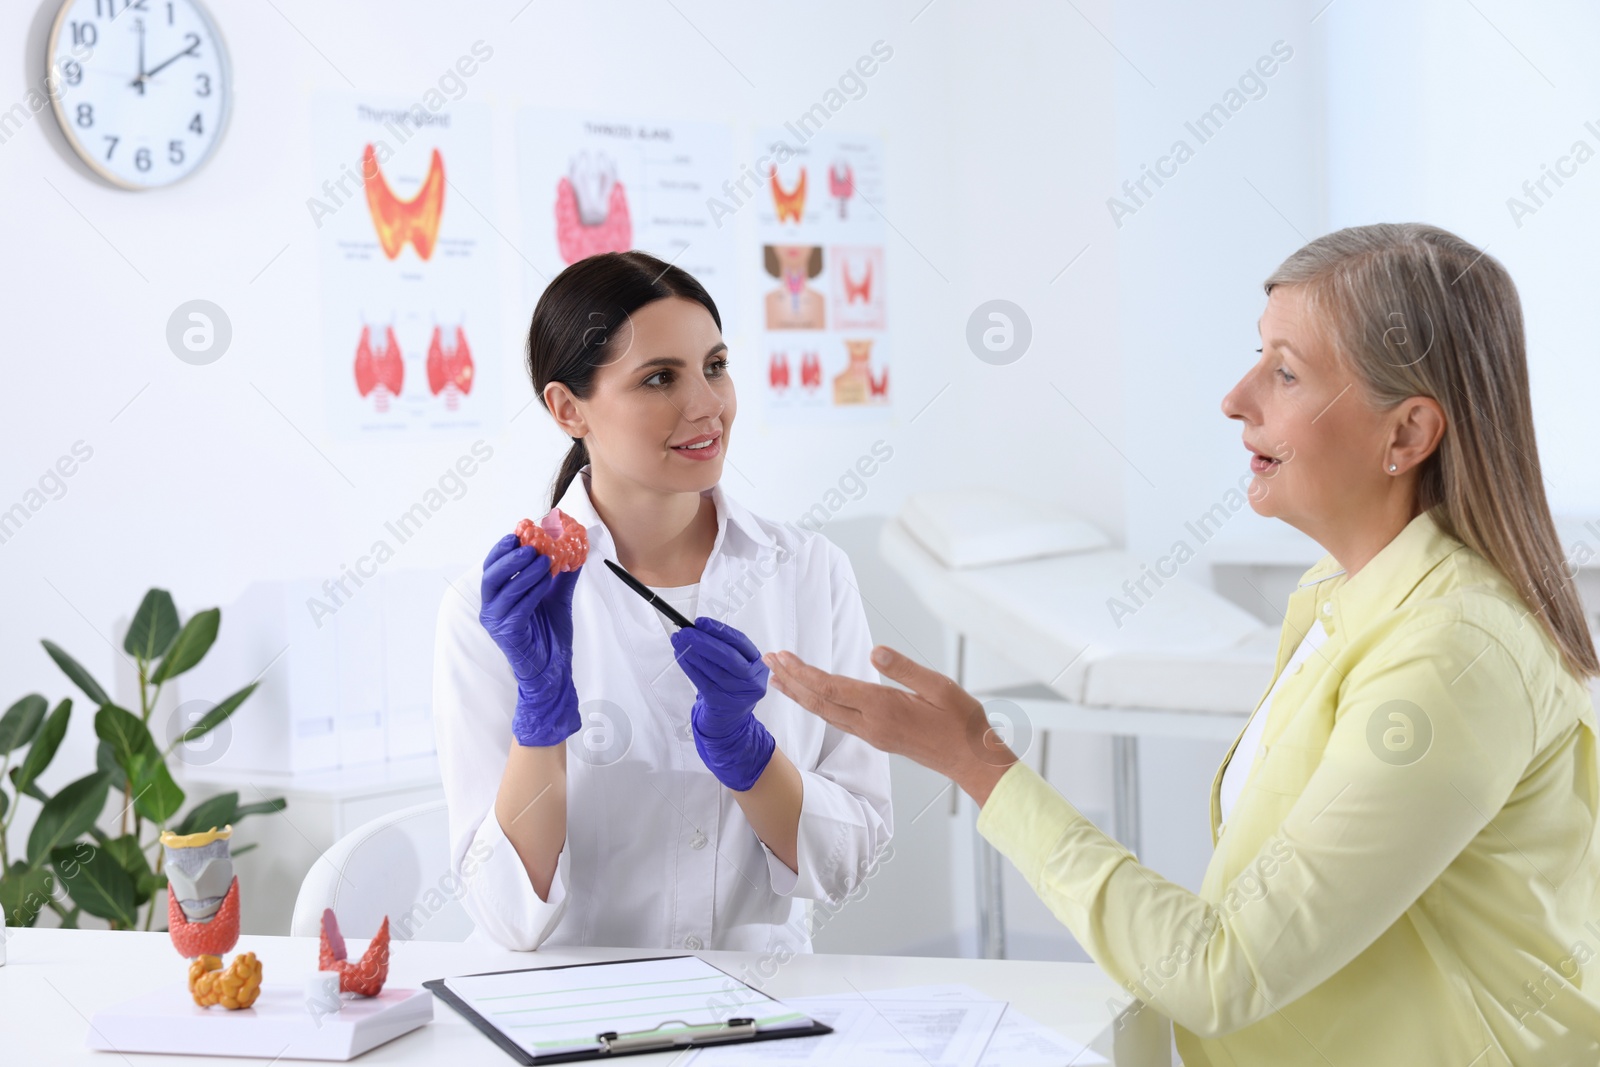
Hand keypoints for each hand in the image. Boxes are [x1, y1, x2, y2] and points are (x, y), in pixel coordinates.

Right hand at [478, 534, 582, 746]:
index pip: (493, 567)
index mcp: (498, 598)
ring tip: (546, 560)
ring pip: (504, 590)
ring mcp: (496, 623)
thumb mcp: (557, 598)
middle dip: (509, 557)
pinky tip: (547, 582)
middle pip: (491, 576)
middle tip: (531, 545)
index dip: (502, 548)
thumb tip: (575, 547)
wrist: (553, 670)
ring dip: (525, 572)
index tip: (518, 532)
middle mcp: (491, 609)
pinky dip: (532, 591)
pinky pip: (517, 609)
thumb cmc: (550, 635)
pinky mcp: (507, 635)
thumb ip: (562, 575)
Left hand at [670, 617, 774, 790]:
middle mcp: (753, 680)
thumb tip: (697, 629)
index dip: (720, 631)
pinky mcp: (723, 704)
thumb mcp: (734, 669)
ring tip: (678, 641)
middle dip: (704, 641)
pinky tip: (681, 657)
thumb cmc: (729, 690)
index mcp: (758, 666)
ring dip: (692, 652)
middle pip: (727, 656)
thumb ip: (722, 650)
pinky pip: (703, 682)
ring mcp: (739, 694)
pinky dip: (690, 667)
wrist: (730, 725)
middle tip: (685, 631)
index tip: (701, 621)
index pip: (740, 642)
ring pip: (713, 668)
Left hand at [762, 645, 1017, 804]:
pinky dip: (818, 705)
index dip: (803, 672)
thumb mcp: (939, 687)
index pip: (832, 688)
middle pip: (820, 701)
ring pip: (826, 713)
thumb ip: (904, 669)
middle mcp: (871, 724)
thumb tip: (874, 651)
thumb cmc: (961, 723)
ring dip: (800, 694)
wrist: (971, 760)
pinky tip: (812, 697)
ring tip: (779, 678)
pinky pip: (838, 720)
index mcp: (884, 708)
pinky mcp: (877, 738)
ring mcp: (872, 734)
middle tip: (768, 661)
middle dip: (791, 680)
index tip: (781, 657)